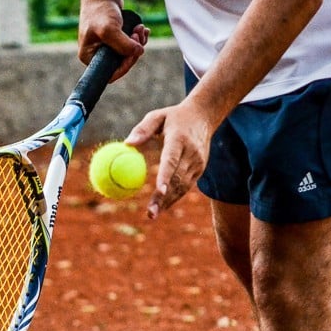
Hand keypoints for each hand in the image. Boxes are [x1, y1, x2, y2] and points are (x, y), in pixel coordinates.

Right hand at [78, 0, 148, 81]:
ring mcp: (107, 47)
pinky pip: (130, 45)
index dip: (125, 66)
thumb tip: (138, 53)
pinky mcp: (115, 39)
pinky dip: (138, 39)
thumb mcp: (109, 29)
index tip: (134, 53)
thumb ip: (123, 45)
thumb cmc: (99, 11)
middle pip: (121, 63)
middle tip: (137, 35)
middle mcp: (97, 55)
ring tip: (139, 29)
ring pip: (128, 54)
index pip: (110, 73)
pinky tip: (142, 29)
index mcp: (89, 57)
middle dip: (133, 51)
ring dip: (138, 43)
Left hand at [125, 98, 214, 218]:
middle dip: (163, 198)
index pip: (172, 160)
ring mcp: (198, 163)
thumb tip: (126, 143)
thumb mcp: (157, 116)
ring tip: (153, 215)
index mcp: (180, 139)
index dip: (166, 177)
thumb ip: (142, 129)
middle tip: (150, 213)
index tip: (158, 191)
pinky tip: (162, 207)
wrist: (204, 116)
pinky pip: (186, 186)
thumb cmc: (174, 116)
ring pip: (182, 186)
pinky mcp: (200, 169)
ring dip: (168, 202)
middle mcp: (191, 153)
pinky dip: (175, 197)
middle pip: (177, 179)